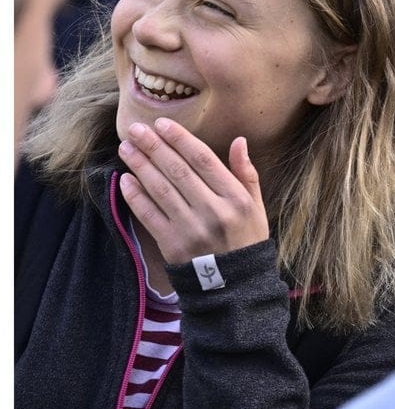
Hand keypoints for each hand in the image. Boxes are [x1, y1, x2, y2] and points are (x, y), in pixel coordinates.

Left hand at [118, 118, 268, 264]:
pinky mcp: (172, 244)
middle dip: (154, 147)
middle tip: (135, 129)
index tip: (162, 124)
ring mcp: (190, 228)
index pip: (204, 160)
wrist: (235, 284)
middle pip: (178, 171)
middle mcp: (213, 211)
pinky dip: (135, 196)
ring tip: (126, 148)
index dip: (181, 140)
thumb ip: (247, 174)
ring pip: (160, 189)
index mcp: (236, 198)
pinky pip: (148, 214)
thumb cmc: (246, 239)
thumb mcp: (256, 207)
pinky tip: (124, 179)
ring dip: (140, 166)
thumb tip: (239, 141)